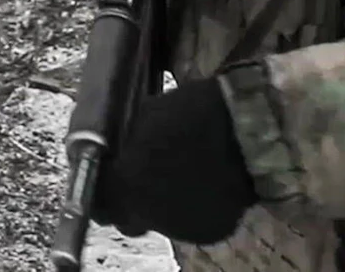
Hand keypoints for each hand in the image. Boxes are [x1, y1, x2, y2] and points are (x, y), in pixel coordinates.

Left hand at [91, 77, 257, 245]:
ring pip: (159, 222)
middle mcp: (149, 216)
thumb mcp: (144, 118)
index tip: (111, 175)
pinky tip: (203, 183)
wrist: (247, 129)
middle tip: (141, 177)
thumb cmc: (191, 112)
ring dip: (161, 205)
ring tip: (179, 174)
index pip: (97, 203)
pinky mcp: (210, 232)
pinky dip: (192, 208)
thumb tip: (116, 152)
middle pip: (126, 219)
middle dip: (128, 202)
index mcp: (126, 186)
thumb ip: (125, 145)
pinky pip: (190, 224)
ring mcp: (180, 229)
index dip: (102, 189)